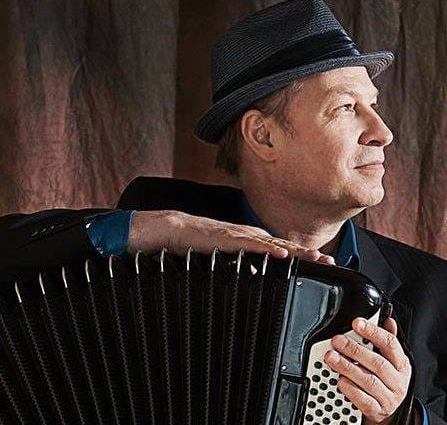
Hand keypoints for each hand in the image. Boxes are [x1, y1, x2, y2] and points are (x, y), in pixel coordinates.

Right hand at [126, 210, 335, 263]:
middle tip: (331, 261)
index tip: (323, 264)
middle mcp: (252, 235)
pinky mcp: (229, 238)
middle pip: (286, 245)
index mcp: (252, 240)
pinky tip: (282, 256)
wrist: (178, 231)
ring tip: (316, 258)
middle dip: (309, 253)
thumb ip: (246, 265)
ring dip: (297, 251)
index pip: (283, 249)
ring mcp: (242, 235)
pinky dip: (268, 250)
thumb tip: (261, 277)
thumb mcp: (228, 257)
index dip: (304, 256)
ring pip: (274, 243)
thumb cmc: (201, 244)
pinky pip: (252, 244)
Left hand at [324, 317, 411, 423]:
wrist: (389, 411)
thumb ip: (385, 340)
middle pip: (377, 363)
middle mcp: (397, 381)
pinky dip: (350, 389)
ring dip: (347, 367)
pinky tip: (340, 380)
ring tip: (331, 357)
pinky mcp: (377, 412)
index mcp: (401, 364)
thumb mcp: (389, 360)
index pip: (390, 344)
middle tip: (336, 340)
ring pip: (368, 381)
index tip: (356, 323)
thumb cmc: (385, 379)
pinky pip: (363, 401)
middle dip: (354, 349)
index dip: (373, 332)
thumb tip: (387, 320)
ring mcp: (388, 398)